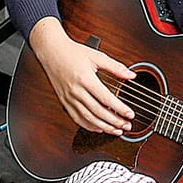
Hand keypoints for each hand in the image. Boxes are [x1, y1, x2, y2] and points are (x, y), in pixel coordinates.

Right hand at [30, 18, 136, 135]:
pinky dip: (88, 126)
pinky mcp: (64, 102)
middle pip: (98, 112)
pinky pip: (76, 118)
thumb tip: (131, 75)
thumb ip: (115, 67)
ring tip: (116, 131)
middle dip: (115, 121)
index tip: (130, 114)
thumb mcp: (96, 56)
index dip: (120, 109)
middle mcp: (76, 91)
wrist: (51, 51)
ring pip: (88, 118)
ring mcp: (69, 98)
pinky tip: (99, 128)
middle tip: (127, 125)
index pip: (106, 99)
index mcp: (85, 79)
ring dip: (104, 127)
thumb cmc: (72, 52)